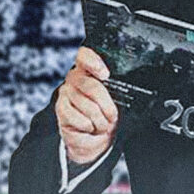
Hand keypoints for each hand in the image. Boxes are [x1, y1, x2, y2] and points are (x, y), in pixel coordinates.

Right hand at [56, 47, 118, 163]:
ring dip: (99, 120)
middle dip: (107, 106)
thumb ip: (118, 87)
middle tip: (112, 116)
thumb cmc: (106, 114)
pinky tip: (90, 127)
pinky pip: (78, 117)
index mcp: (89, 70)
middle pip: (91, 86)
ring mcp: (66, 92)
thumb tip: (133, 83)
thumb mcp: (116, 99)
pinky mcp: (60, 108)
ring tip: (102, 124)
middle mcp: (75, 78)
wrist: (92, 137)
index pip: (84, 56)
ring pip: (87, 105)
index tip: (105, 75)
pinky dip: (89, 126)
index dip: (93, 62)